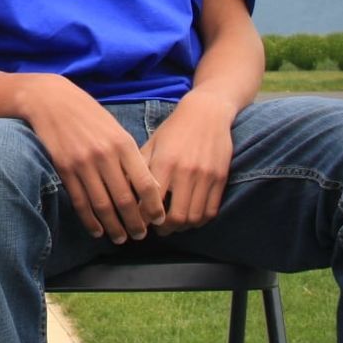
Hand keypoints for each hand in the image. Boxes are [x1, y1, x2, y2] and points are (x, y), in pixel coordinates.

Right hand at [16, 75, 164, 242]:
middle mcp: (105, 155)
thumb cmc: (89, 115)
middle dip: (135, 223)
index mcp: (123, 144)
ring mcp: (83, 163)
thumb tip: (147, 187)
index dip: (153, 206)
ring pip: (102, 205)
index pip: (145, 183)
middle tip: (141, 236)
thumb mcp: (116, 129)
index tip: (159, 220)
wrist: (52, 101)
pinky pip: (80, 201)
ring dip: (113, 226)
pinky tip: (97, 230)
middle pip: (125, 199)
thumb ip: (130, 156)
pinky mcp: (65, 169)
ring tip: (121, 238)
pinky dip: (90, 220)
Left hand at [141, 91, 236, 232]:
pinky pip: (211, 211)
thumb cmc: (174, 129)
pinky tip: (191, 217)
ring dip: (183, 227)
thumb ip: (139, 168)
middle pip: (176, 218)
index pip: (152, 204)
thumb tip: (122, 191)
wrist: (207, 112)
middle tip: (158, 229)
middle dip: (165, 229)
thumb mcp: (152, 144)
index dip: (145, 219)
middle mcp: (186, 172)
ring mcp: (206, 176)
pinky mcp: (220, 178)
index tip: (141, 222)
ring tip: (174, 225)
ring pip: (194, 218)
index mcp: (164, 163)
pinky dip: (200, 221)